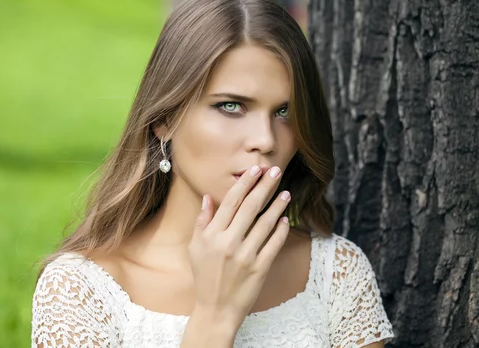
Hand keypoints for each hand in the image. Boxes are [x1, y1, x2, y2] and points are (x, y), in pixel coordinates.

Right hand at [188, 165, 290, 331]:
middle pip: (250, 207)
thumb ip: (202, 222)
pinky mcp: (259, 269)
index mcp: (212, 235)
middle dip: (264, 186)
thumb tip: (209, 197)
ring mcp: (245, 256)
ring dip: (277, 205)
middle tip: (275, 171)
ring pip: (265, 223)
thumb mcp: (195, 248)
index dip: (244, 183)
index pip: (231, 202)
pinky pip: (274, 244)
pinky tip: (285, 219)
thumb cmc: (204, 277)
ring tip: (286, 192)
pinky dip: (281, 230)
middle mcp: (228, 243)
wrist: (216, 310)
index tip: (255, 170)